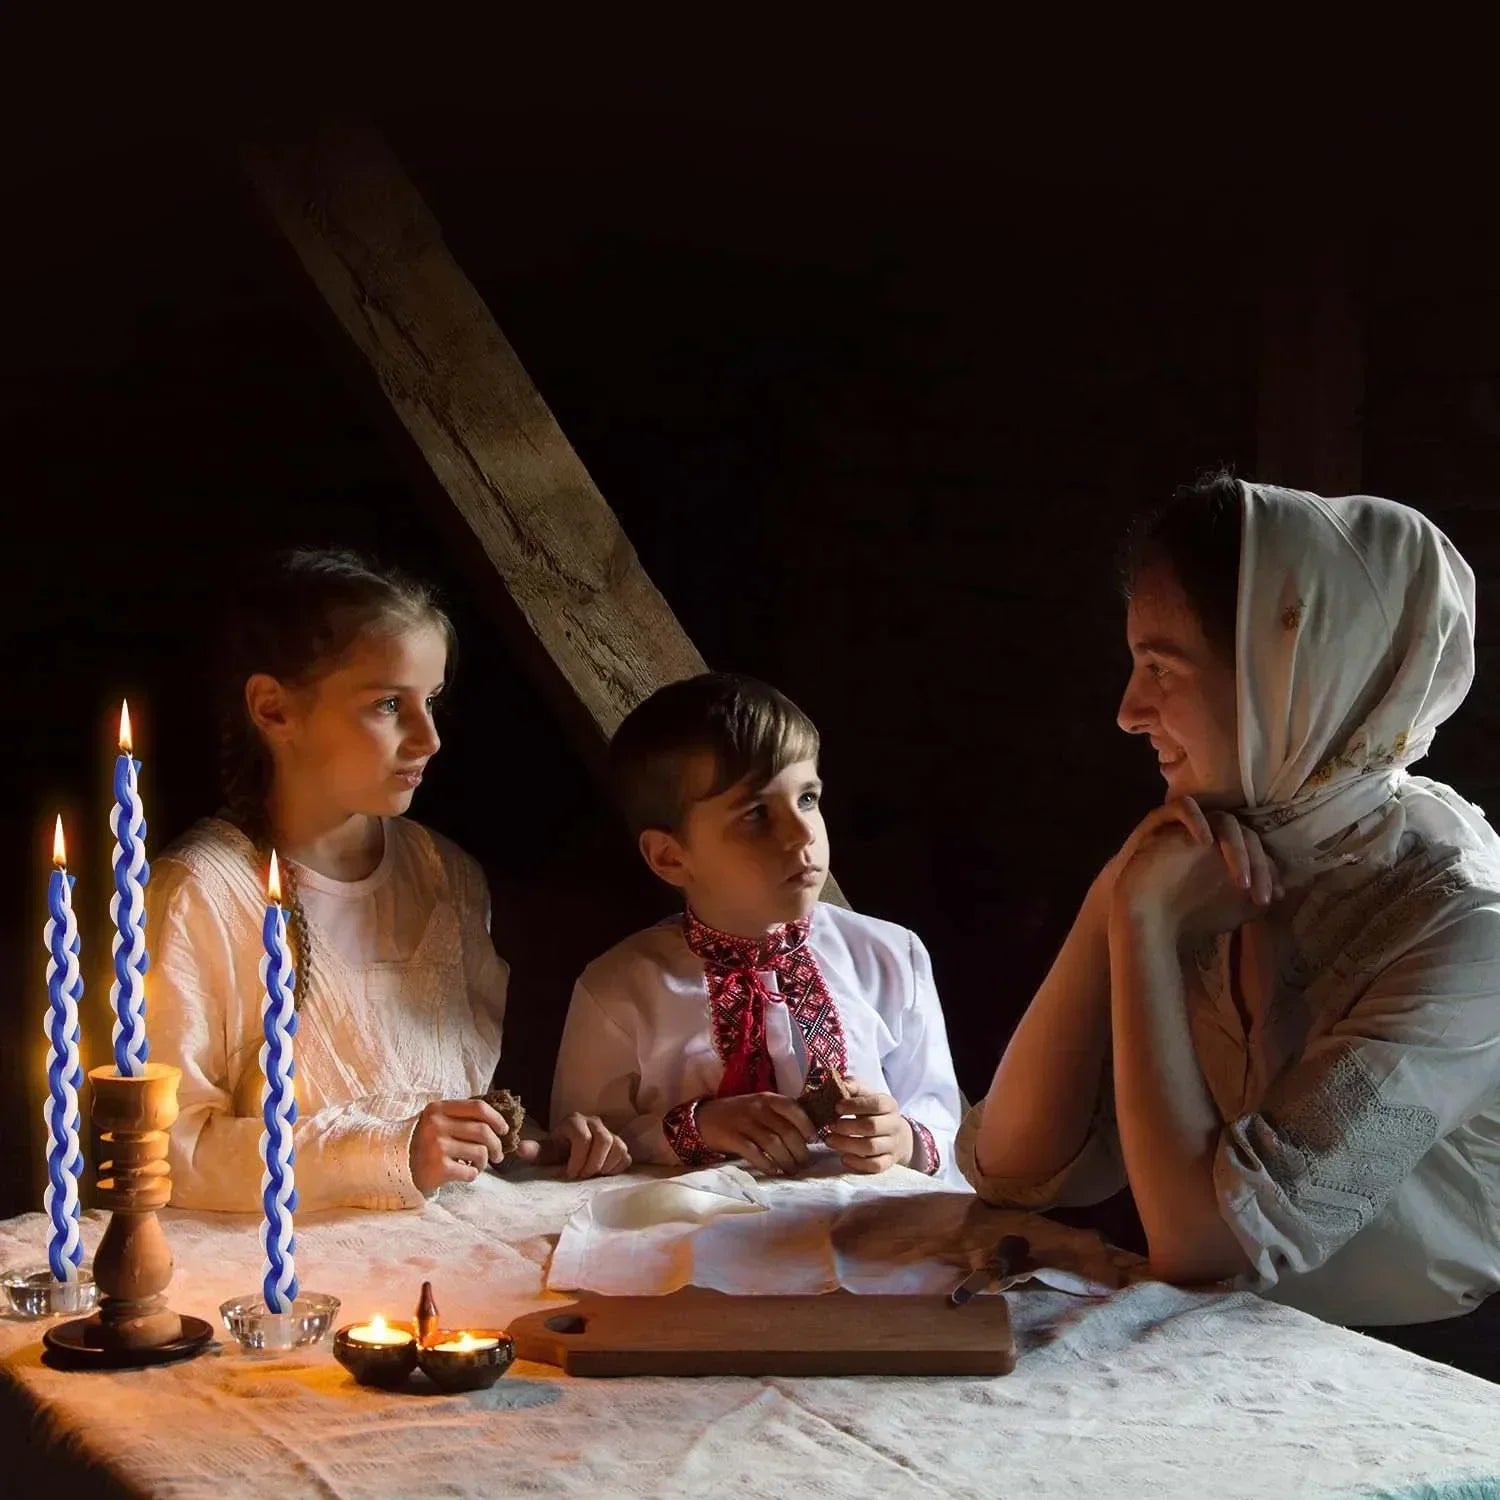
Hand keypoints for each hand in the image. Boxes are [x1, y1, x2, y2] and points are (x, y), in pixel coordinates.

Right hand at [409, 1098, 511, 1194]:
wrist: (392, 1170)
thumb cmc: (420, 1147)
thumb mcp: (435, 1124)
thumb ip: (459, 1119)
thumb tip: (498, 1126)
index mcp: (438, 1109)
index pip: (478, 1107)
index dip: (497, 1118)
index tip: (504, 1130)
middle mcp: (437, 1124)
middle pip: (483, 1130)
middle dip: (496, 1145)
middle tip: (498, 1156)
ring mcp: (437, 1145)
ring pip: (480, 1152)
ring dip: (483, 1163)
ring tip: (476, 1167)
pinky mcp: (438, 1167)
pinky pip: (470, 1172)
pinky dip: (472, 1175)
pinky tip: (463, 1175)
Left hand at [519, 1113, 632, 1179]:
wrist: (572, 1151)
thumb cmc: (559, 1151)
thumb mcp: (547, 1152)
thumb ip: (537, 1152)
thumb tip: (520, 1149)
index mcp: (574, 1122)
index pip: (583, 1138)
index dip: (577, 1160)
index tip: (569, 1174)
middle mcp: (594, 1122)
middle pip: (604, 1141)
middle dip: (592, 1164)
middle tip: (582, 1176)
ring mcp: (610, 1132)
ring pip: (618, 1147)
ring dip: (605, 1166)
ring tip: (592, 1175)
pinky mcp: (621, 1144)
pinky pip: (625, 1156)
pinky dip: (615, 1168)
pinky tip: (603, 1173)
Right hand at [696, 1093, 815, 1174]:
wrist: (704, 1118)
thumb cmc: (738, 1114)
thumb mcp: (759, 1106)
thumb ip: (779, 1115)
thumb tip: (806, 1134)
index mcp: (768, 1098)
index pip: (793, 1108)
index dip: (807, 1125)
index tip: (814, 1139)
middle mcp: (758, 1108)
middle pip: (786, 1130)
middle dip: (799, 1150)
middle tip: (804, 1163)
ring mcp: (745, 1123)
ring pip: (773, 1143)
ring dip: (786, 1160)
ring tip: (792, 1170)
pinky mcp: (733, 1138)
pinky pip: (754, 1153)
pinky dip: (766, 1164)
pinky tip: (773, 1171)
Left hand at [823, 1083, 912, 1172]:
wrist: (895, 1134)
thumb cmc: (873, 1112)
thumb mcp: (866, 1095)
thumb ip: (853, 1087)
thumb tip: (841, 1083)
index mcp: (889, 1105)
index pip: (876, 1104)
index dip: (855, 1105)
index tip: (837, 1107)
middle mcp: (894, 1125)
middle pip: (872, 1126)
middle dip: (848, 1127)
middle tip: (830, 1126)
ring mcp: (892, 1145)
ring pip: (871, 1147)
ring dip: (847, 1145)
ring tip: (829, 1141)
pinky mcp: (889, 1162)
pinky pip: (875, 1166)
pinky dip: (858, 1164)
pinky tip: (843, 1158)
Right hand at [1113, 800, 1280, 942]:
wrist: (1142, 915)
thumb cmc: (1185, 910)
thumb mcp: (1228, 908)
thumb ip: (1254, 898)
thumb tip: (1282, 890)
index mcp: (1230, 850)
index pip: (1258, 849)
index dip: (1267, 870)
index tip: (1269, 898)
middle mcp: (1215, 834)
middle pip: (1248, 834)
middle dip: (1257, 865)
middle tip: (1258, 894)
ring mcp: (1190, 825)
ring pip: (1224, 819)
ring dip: (1237, 849)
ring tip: (1240, 881)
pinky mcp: (1163, 820)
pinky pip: (1183, 807)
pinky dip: (1197, 820)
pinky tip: (1205, 843)